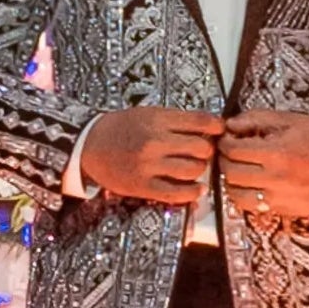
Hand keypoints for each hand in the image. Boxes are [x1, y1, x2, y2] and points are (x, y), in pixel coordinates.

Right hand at [73, 108, 221, 205]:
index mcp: (157, 119)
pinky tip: (197, 189)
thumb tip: (209, 127)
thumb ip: (175, 121)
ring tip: (193, 167)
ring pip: (193, 170)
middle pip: (201, 148)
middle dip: (207, 150)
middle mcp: (155, 141)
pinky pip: (178, 193)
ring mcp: (149, 165)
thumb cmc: (121, 128)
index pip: (200, 121)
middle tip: (201, 151)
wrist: (89, 145)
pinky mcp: (144, 186)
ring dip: (199, 170)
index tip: (219, 131)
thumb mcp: (148, 114)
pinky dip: (193, 192)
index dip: (216, 127)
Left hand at [221, 110, 308, 226]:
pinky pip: (256, 208)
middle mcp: (276, 178)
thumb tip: (231, 124)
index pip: (233, 150)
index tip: (228, 139)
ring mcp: (281, 198)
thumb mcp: (290, 120)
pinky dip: (248, 197)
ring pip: (238, 196)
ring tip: (240, 171)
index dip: (225, 142)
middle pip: (231, 173)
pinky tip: (255, 185)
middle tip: (231, 153)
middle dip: (225, 161)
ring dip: (233, 182)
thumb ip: (256, 119)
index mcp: (277, 152)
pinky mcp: (287, 210)